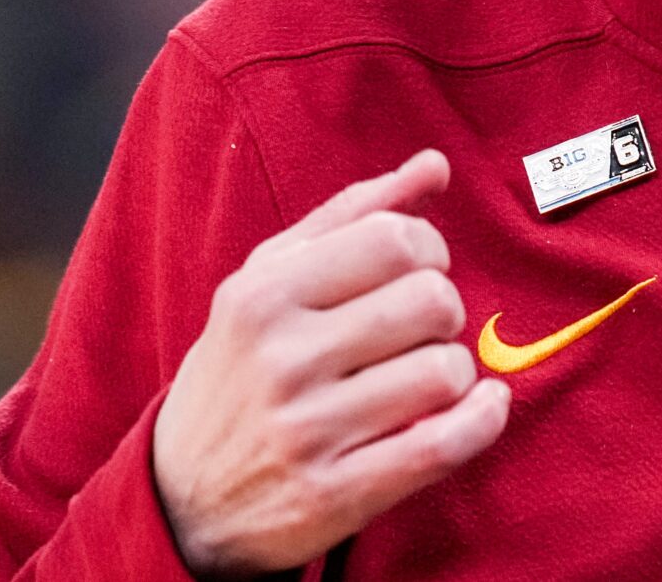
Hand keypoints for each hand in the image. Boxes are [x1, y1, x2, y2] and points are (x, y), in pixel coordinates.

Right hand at [152, 149, 509, 576]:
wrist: (180, 497)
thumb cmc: (243, 367)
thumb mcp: (270, 280)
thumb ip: (353, 214)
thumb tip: (434, 164)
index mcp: (264, 295)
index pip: (396, 240)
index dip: (428, 251)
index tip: (416, 273)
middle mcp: (281, 360)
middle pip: (431, 302)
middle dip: (443, 313)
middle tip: (417, 331)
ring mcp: (306, 432)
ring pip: (445, 372)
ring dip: (454, 373)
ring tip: (424, 378)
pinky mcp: (334, 495)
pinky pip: (442, 445)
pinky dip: (481, 421)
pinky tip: (480, 408)